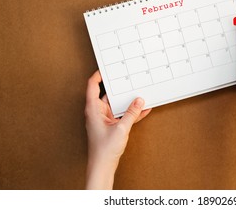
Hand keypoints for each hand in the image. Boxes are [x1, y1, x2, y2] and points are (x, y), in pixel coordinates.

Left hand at [85, 70, 151, 188]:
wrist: (103, 166)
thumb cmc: (104, 150)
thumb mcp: (121, 128)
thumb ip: (131, 113)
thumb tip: (139, 101)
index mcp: (93, 109)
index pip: (92, 86)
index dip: (98, 75)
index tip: (106, 68)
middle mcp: (98, 112)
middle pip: (107, 94)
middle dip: (119, 88)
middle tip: (128, 79)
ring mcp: (105, 119)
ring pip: (117, 105)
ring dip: (128, 102)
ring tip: (140, 95)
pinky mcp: (112, 125)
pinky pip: (122, 115)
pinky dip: (131, 112)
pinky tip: (143, 110)